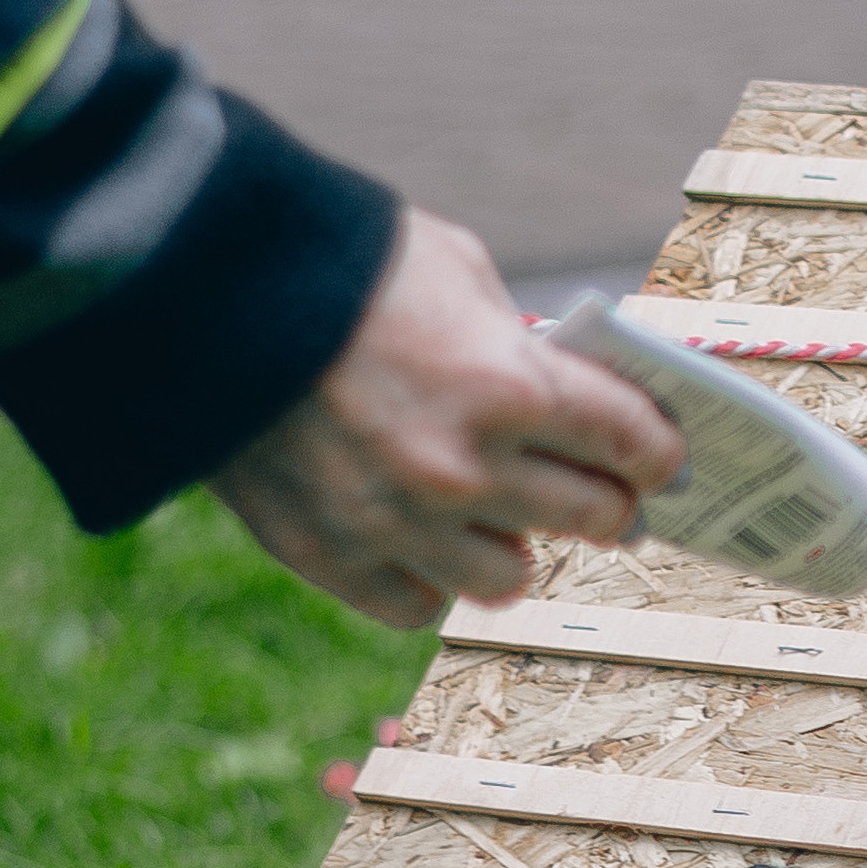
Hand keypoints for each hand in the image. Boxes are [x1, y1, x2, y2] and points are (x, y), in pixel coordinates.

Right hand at [210, 207, 685, 627]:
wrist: (202, 289)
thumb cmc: (344, 263)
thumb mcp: (459, 271)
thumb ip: (525, 342)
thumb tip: (575, 392)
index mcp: (511, 386)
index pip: (634, 445)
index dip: (661, 453)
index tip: (665, 460)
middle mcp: (464, 471)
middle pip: (592, 521)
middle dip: (612, 502)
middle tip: (608, 493)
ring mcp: (396, 525)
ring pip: (510, 579)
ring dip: (517, 545)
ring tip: (503, 514)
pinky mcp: (332, 558)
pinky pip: (420, 604)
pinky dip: (431, 576)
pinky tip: (425, 536)